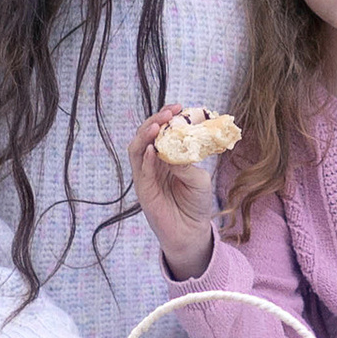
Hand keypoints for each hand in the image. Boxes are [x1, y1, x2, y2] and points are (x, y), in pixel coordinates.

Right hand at [130, 105, 220, 276]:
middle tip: (168, 113)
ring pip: (137, 149)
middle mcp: (154, 162)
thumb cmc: (197, 202)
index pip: (162, 130)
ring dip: (145, 136)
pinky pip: (140, 170)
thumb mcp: (199, 179)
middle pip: (146, 135)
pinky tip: (152, 150)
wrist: (191, 231)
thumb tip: (176, 150)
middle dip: (155, 121)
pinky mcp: (143, 190)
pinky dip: (145, 158)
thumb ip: (187, 164)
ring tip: (156, 126)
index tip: (178, 106)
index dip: (167, 117)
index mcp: (168, 155)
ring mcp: (146, 175)